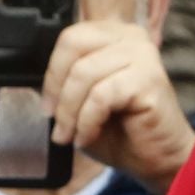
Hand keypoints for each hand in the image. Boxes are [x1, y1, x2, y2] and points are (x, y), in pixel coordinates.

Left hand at [43, 17, 193, 192]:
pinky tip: (88, 137)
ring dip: (70, 112)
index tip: (48, 106)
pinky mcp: (149, 79)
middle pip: (73, 46)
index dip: (52, 74)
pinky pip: (100, 96)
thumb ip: (65, 83)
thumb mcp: (84, 101)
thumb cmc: (123, 132)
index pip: (70, 37)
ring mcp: (143, 55)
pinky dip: (87, 121)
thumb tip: (38, 86)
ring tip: (71, 135)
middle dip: (58, 90)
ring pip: (83, 74)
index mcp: (115, 35)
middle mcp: (131, 37)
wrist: (157, 160)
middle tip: (57, 122)